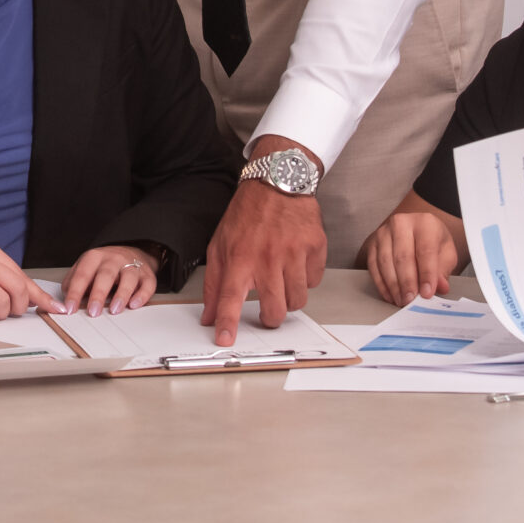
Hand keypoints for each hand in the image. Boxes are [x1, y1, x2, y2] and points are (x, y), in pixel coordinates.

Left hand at [59, 245, 158, 314]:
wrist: (131, 252)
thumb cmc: (104, 265)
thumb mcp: (85, 268)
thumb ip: (74, 282)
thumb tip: (65, 300)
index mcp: (94, 257)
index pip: (82, 275)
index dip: (75, 292)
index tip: (70, 308)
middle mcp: (113, 259)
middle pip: (105, 275)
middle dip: (98, 294)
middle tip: (92, 312)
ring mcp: (132, 265)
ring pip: (128, 278)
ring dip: (121, 295)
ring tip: (114, 310)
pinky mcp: (147, 274)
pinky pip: (147, 284)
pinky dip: (142, 295)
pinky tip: (134, 304)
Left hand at [199, 150, 329, 344]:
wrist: (277, 182)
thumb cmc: (246, 216)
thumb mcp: (220, 245)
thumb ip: (214, 283)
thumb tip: (208, 316)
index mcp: (239, 257)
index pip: (230, 297)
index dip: (228, 322)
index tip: (225, 340)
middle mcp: (267, 256)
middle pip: (274, 310)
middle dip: (270, 318)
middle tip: (267, 309)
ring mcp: (294, 252)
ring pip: (298, 301)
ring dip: (290, 298)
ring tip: (282, 280)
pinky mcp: (315, 247)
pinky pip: (314, 281)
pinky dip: (305, 278)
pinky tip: (296, 262)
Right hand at [363, 209, 458, 306]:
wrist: (416, 230)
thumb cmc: (432, 241)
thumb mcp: (446, 254)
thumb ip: (443, 270)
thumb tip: (439, 286)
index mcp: (425, 223)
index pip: (425, 250)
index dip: (426, 274)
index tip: (427, 293)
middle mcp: (401, 223)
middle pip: (403, 256)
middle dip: (407, 282)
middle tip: (411, 300)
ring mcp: (384, 232)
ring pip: (386, 262)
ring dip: (393, 285)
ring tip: (402, 300)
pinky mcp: (372, 243)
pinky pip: (373, 266)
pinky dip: (381, 284)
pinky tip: (390, 295)